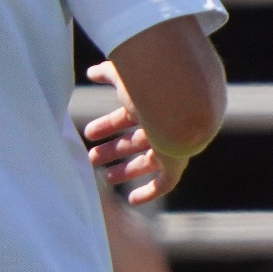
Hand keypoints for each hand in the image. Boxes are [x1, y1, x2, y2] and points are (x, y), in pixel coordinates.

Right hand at [78, 63, 193, 203]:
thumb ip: (108, 73)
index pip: (130, 116)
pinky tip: (132, 199)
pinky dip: (150, 192)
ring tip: (104, 176)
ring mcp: (174, 142)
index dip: (110, 125)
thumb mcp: (123, 76)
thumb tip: (91, 72)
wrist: (182, 94)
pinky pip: (166, 183)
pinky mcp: (179, 161)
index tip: (90, 133)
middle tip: (92, 157)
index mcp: (154, 102)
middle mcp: (167, 122)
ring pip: (149, 160)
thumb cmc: (150, 81)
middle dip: (115, 149)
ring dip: (126, 169)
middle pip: (138, 140)